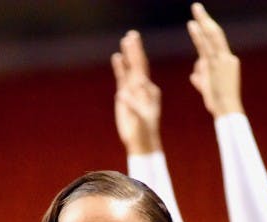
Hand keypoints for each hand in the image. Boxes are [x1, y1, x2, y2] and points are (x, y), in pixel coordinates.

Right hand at [111, 30, 162, 154]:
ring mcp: (133, 90)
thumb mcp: (140, 120)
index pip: (142, 68)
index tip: (133, 42)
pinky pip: (122, 78)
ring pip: (130, 69)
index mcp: (149, 90)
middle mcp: (142, 87)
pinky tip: (117, 57)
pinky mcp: (125, 96)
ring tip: (125, 40)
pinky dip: (120, 68)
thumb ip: (132, 106)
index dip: (137, 55)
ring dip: (128, 56)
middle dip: (134, 50)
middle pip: (138, 64)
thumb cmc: (144, 131)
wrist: (142, 141)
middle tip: (132, 35)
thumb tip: (122, 94)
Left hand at [187, 2, 243, 117]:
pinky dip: (199, 35)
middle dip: (206, 19)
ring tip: (195, 8)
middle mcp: (227, 57)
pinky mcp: (216, 65)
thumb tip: (194, 74)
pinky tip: (192, 24)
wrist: (227, 111)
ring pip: (212, 36)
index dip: (206, 31)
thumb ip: (201, 78)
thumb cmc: (218, 104)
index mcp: (227, 62)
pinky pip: (206, 46)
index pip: (215, 43)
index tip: (199, 21)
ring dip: (203, 20)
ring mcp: (222, 60)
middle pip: (215, 34)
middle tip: (197, 6)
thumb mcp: (208, 89)